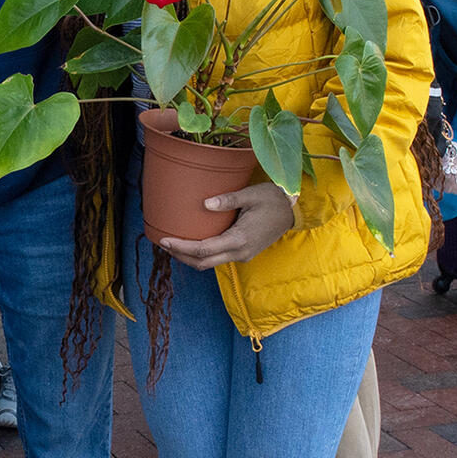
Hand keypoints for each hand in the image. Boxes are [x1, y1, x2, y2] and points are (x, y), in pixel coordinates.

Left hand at [158, 182, 296, 269]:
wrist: (293, 211)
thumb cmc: (273, 199)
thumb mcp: (251, 194)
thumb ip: (228, 200)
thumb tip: (205, 203)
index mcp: (239, 239)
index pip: (203, 249)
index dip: (181, 248)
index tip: (164, 240)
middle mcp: (239, 252)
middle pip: (202, 262)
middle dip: (180, 256)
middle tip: (163, 244)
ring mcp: (242, 255)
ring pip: (210, 263)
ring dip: (190, 257)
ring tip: (173, 244)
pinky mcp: (244, 253)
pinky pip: (218, 258)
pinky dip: (202, 254)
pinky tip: (193, 242)